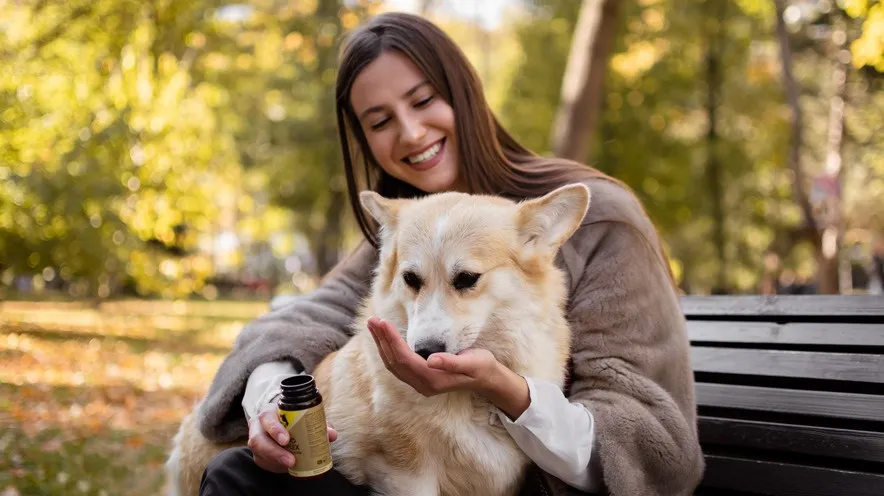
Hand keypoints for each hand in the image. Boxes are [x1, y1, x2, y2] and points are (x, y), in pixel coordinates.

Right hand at [247, 402, 337, 472]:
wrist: (285, 428)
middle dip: (274, 451)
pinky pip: (263, 462)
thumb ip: (319, 425)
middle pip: (257, 438)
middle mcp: (259, 426)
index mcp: (270, 412)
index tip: (286, 440)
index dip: (275, 429)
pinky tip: (286, 467)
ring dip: (276, 460)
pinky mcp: (258, 455)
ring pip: (259, 452)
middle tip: (291, 460)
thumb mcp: (307, 420)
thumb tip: (331, 435)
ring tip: (291, 465)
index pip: (267, 417)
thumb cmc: (296, 421)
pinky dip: (275, 465)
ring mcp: (256, 440)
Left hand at [366, 316, 499, 396]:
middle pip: (394, 362)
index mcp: (432, 379)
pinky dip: (388, 350)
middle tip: (372, 320)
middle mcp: (423, 384)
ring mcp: (420, 384)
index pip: (404, 359)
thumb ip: (451, 363)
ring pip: (393, 365)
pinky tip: (384, 338)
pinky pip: (398, 366)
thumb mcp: (472, 362)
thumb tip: (431, 360)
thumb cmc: (481, 367)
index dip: (391, 340)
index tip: (382, 322)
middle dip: (382, 340)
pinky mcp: (420, 379)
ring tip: (373, 326)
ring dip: (382, 345)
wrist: (486, 379)